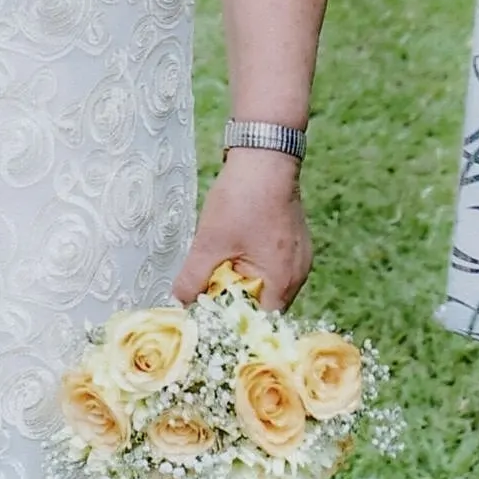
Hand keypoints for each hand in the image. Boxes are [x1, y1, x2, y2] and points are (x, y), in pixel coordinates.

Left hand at [173, 150, 311, 311]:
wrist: (264, 154)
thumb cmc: (242, 198)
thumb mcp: (210, 241)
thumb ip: (193, 277)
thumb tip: (180, 302)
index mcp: (283, 280)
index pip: (259, 323)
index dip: (233, 323)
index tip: (209, 317)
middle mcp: (298, 274)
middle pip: (264, 305)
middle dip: (235, 301)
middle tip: (207, 291)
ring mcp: (298, 257)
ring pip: (268, 284)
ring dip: (243, 281)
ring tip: (218, 267)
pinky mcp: (293, 241)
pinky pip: (273, 266)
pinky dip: (253, 265)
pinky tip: (234, 250)